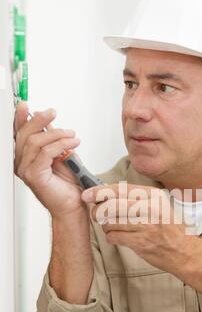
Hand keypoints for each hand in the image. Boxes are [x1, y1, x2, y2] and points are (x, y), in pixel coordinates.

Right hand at [14, 101, 87, 218]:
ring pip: (36, 142)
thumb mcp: (61, 154)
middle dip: (39, 119)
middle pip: (25, 134)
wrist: (73, 206)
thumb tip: (49, 122)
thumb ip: (52, 139)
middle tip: (53, 113)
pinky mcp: (35, 176)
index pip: (18, 134)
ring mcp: (26, 171)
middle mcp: (22, 163)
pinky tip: (72, 143)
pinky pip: (45, 153)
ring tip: (72, 135)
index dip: (20, 118)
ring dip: (56, 134)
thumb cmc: (67, 185)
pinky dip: (60, 144)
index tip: (26, 105)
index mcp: (25, 157)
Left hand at [81, 183, 188, 271]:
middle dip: (98, 211)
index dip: (99, 192)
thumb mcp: (157, 205)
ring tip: (115, 228)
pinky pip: (114, 237)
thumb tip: (105, 194)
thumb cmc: (168, 228)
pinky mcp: (141, 242)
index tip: (87, 195)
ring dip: (107, 226)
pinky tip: (120, 237)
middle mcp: (149, 208)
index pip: (119, 189)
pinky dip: (112, 238)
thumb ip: (134, 198)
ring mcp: (146, 226)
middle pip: (111, 205)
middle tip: (96, 215)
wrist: (183, 250)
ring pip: (110, 222)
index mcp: (152, 196)